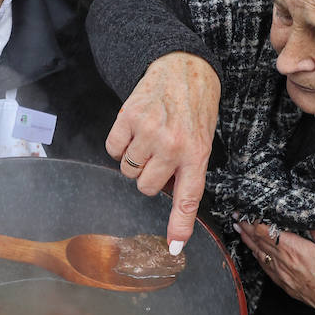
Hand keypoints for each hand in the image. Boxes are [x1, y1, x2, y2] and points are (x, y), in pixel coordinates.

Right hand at [106, 52, 220, 252]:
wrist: (183, 68)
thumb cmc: (194, 108)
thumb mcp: (201, 141)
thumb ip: (185, 170)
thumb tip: (163, 196)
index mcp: (197, 155)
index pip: (187, 199)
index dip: (179, 226)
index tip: (174, 247)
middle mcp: (173, 146)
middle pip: (146, 187)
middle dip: (149, 176)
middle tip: (159, 155)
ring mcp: (149, 132)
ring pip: (128, 170)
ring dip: (134, 160)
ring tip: (148, 138)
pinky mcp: (127, 117)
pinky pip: (112, 150)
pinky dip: (119, 145)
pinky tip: (133, 130)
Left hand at [234, 221, 314, 314]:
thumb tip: (305, 212)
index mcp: (293, 250)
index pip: (265, 232)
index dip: (252, 221)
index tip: (244, 211)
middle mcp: (284, 263)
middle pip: (259, 242)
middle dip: (246, 228)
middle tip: (236, 217)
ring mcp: (284, 276)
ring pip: (260, 255)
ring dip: (248, 242)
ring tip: (240, 231)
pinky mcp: (287, 286)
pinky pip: (267, 269)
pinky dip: (258, 257)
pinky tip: (256, 254)